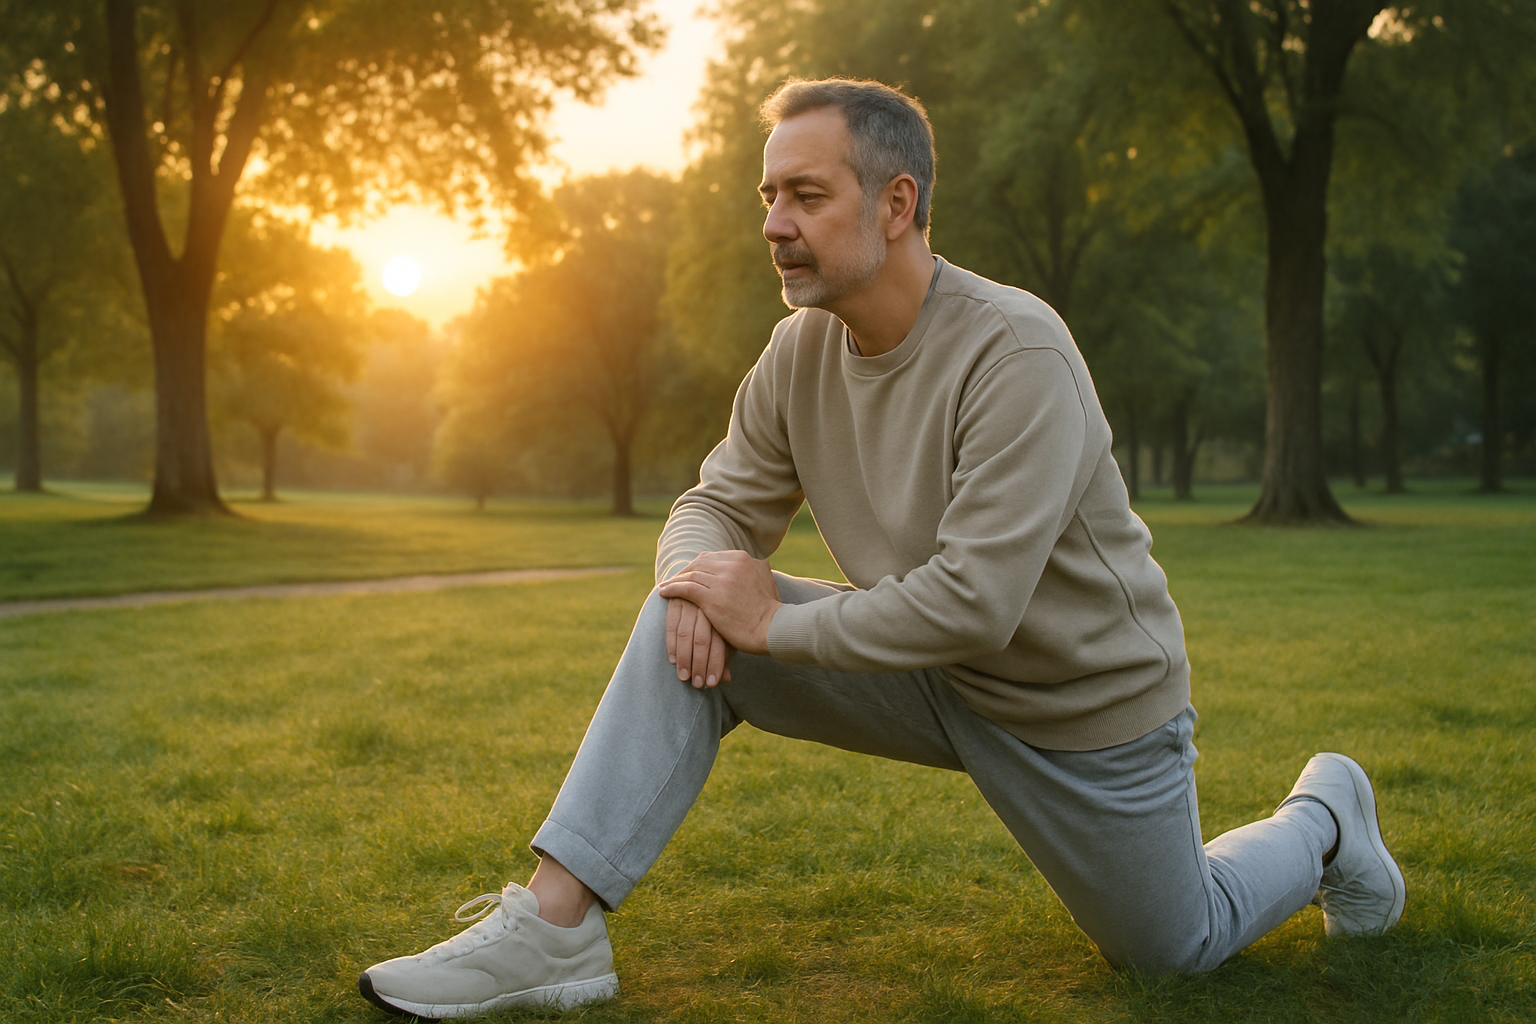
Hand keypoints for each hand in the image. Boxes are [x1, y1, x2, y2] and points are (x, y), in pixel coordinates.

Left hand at [657, 550, 781, 658]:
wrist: (774, 628)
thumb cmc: (771, 612)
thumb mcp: (767, 582)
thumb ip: (756, 572)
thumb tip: (758, 566)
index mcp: (745, 559)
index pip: (714, 557)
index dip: (700, 565)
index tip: (691, 572)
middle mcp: (733, 564)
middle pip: (700, 563)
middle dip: (685, 571)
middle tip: (674, 579)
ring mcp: (722, 580)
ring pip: (691, 574)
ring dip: (675, 580)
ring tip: (665, 586)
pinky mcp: (712, 597)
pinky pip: (685, 588)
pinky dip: (672, 589)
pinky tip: (663, 593)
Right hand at [665, 597, 733, 688]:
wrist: (704, 586)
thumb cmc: (719, 617)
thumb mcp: (726, 634)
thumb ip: (725, 655)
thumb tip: (727, 679)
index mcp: (724, 615)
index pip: (720, 643)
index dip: (715, 665)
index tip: (712, 684)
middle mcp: (708, 607)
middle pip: (702, 640)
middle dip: (699, 665)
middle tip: (697, 684)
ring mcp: (691, 602)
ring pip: (685, 634)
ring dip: (684, 659)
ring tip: (684, 677)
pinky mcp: (676, 600)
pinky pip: (671, 625)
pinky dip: (671, 644)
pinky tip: (673, 661)